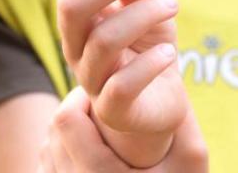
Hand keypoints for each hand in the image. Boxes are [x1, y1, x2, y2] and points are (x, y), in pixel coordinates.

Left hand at [39, 86, 207, 172]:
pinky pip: (47, 168)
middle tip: (103, 106)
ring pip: (47, 149)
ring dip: (68, 132)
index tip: (105, 95)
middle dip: (77, 111)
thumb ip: (181, 121)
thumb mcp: (190, 160)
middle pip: (53, 132)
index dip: (82, 97)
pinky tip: (87, 150)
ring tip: (97, 127)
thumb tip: (169, 74)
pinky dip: (61, 153)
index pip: (66, 121)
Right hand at [55, 0, 187, 166]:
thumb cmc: (147, 46)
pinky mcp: (114, 109)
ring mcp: (91, 78)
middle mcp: (76, 44)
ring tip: (172, 6)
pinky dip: (150, 63)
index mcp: (78, 14)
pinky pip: (123, 85)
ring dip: (143, 14)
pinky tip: (168, 52)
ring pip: (103, 40)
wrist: (158, 100)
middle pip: (71, 4)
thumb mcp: (145, 7)